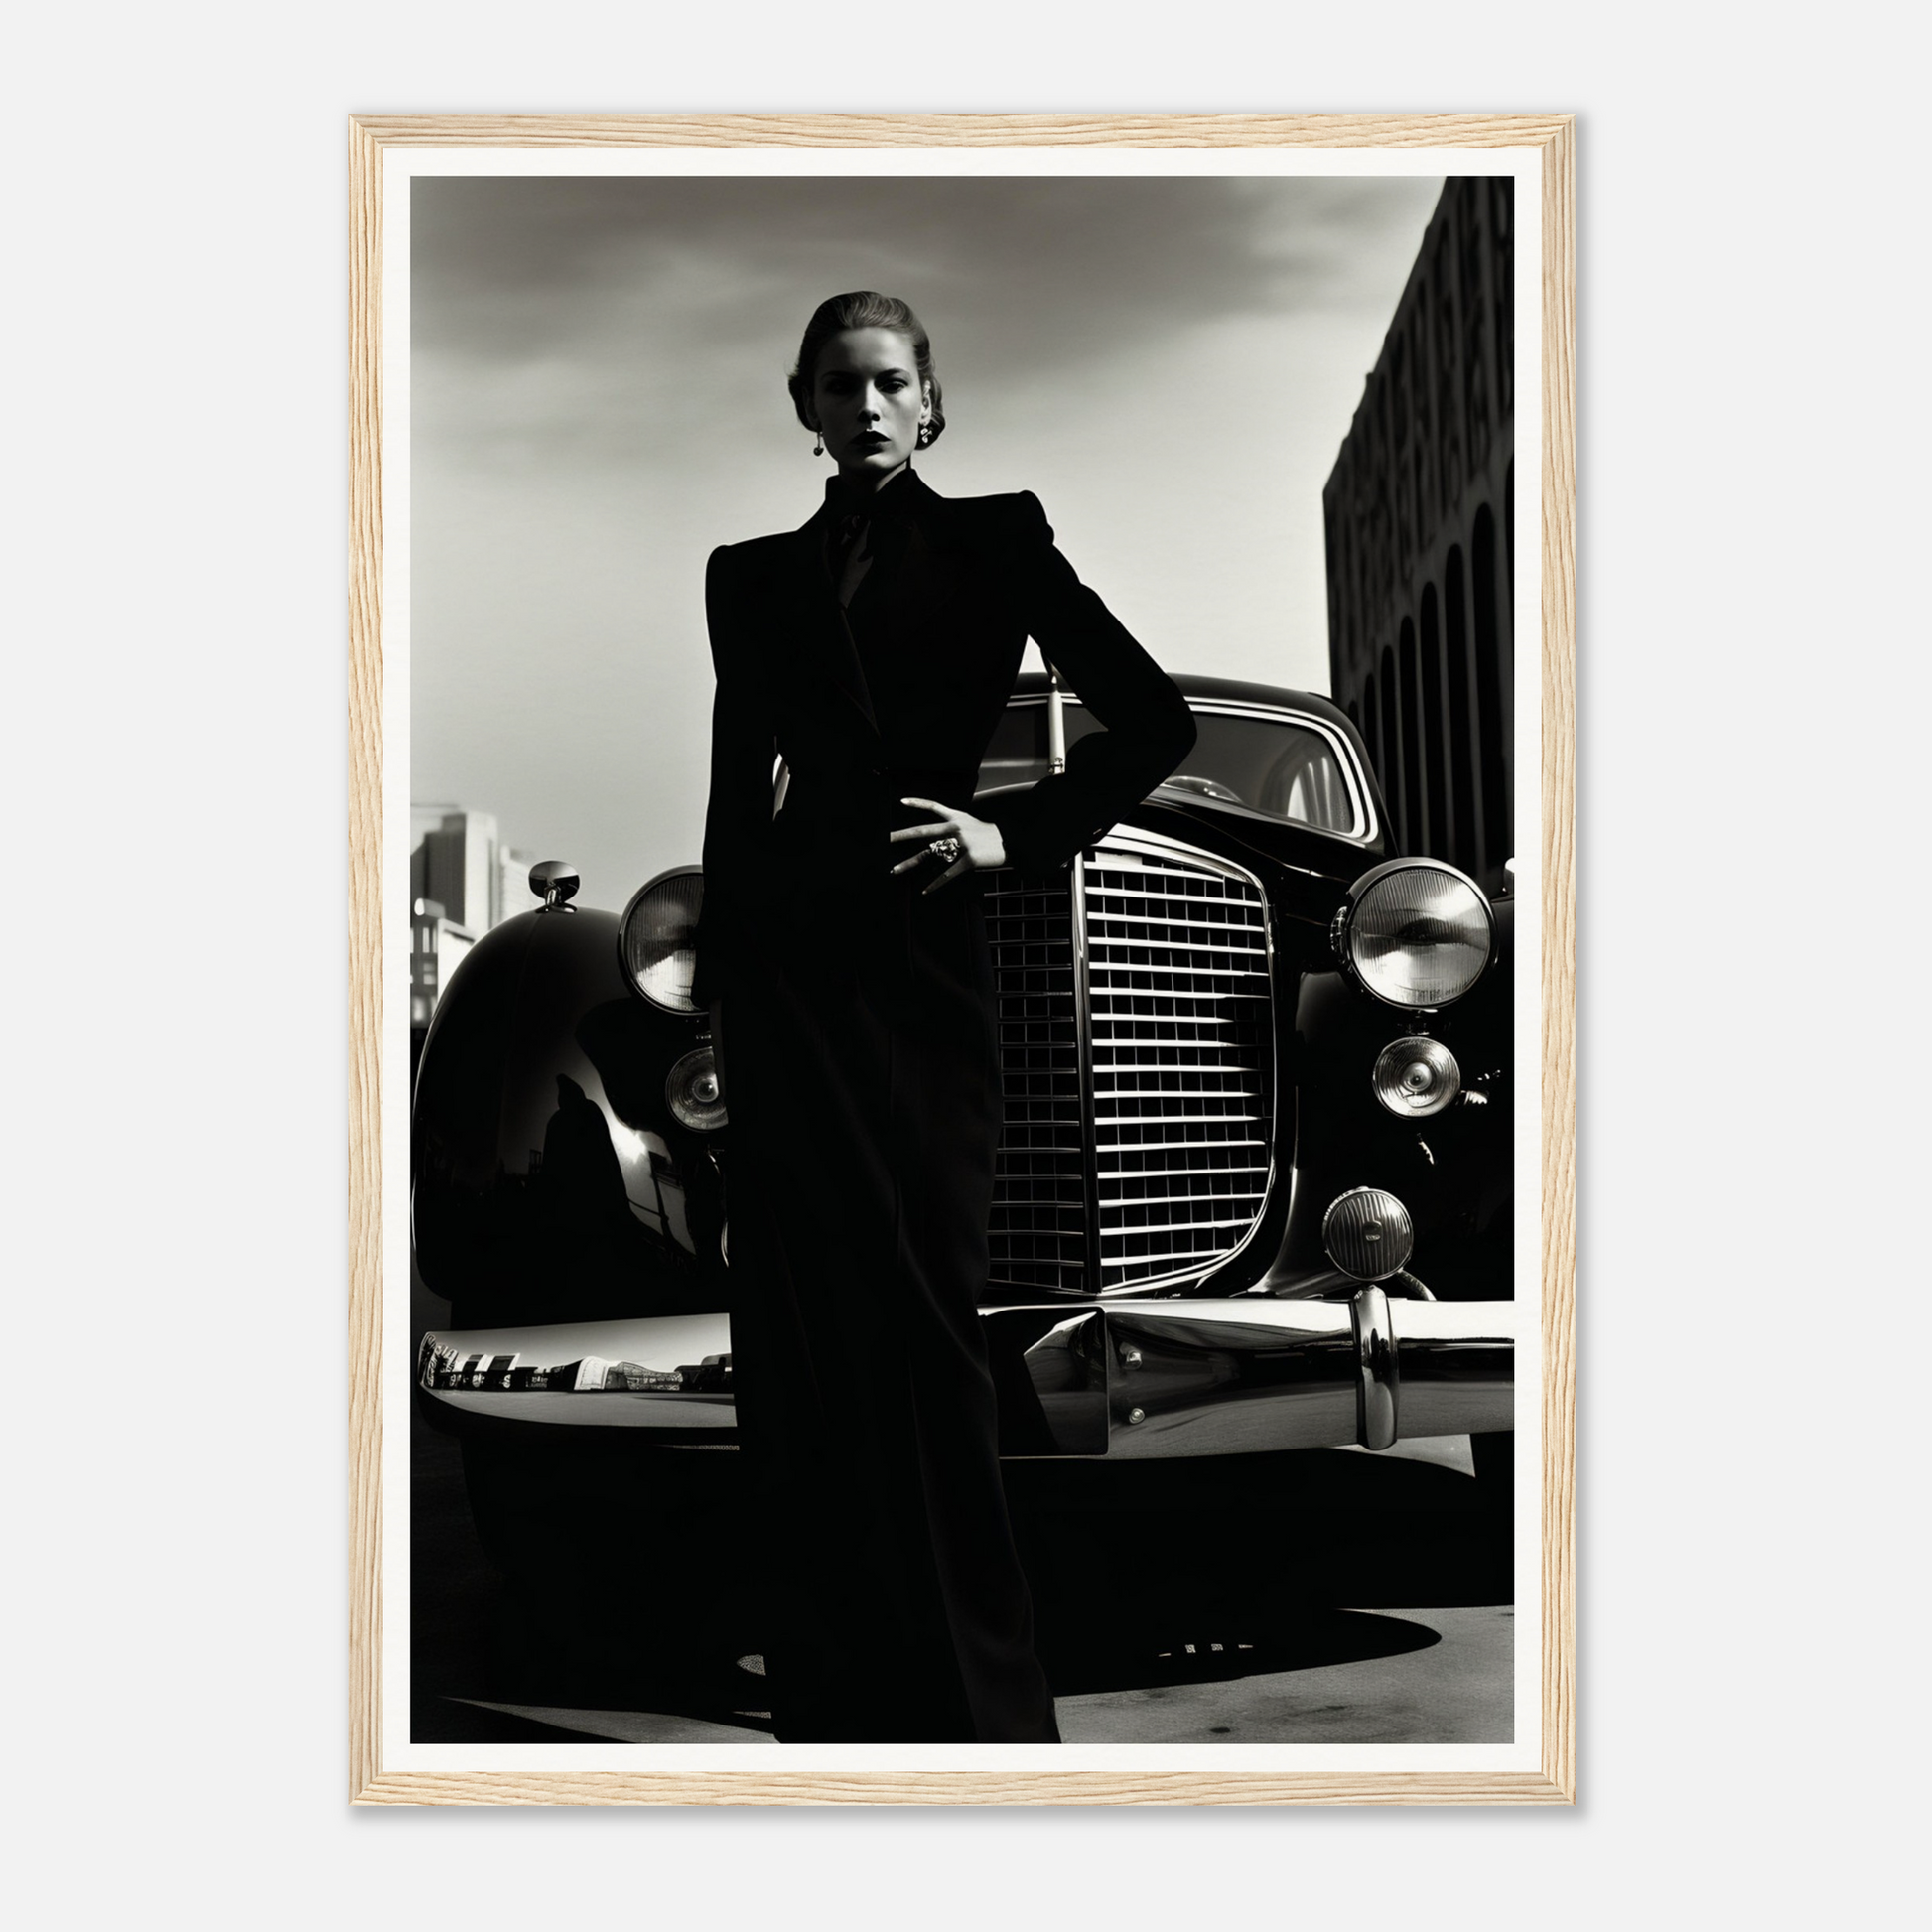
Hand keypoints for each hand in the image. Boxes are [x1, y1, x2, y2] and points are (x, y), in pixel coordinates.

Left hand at [889, 797, 1006, 893]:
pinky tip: (925, 891)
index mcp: (957, 818)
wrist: (1010, 843)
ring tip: (894, 870)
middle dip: (901, 835)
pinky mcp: (969, 860)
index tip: (901, 801)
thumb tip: (934, 838)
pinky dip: (935, 884)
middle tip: (885, 838)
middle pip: (923, 831)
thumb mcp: (971, 823)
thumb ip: (953, 826)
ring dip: (909, 863)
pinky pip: (947, 873)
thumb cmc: (988, 835)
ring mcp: (962, 844)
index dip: (918, 803)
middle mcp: (956, 828)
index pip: (934, 806)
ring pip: (929, 854)